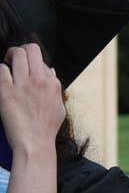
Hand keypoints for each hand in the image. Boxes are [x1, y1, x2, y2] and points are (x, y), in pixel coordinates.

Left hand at [0, 44, 65, 158]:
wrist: (34, 143)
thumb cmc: (46, 127)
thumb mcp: (58, 106)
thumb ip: (55, 87)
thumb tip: (50, 71)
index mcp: (53, 84)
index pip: (42, 61)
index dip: (34, 63)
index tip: (28, 69)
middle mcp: (39, 81)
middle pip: (30, 49)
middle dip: (21, 50)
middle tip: (14, 59)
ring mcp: (23, 85)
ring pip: (16, 55)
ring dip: (10, 57)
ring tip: (7, 66)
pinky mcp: (6, 91)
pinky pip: (1, 70)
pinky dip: (1, 72)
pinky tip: (3, 81)